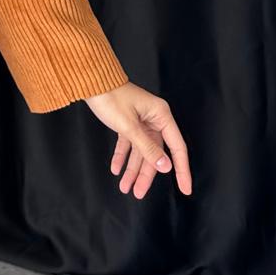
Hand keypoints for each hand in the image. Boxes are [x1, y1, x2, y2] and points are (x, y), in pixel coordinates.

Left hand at [83, 82, 192, 198]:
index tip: (185, 188)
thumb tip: (165, 166)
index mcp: (161, 115)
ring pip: (140, 151)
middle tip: (139, 193)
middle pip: (155, 153)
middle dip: (146, 174)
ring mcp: (141, 121)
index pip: (177, 148)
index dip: (181, 170)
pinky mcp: (127, 122)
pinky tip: (116, 169)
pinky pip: (128, 144)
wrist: (90, 81)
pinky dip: (122, 156)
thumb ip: (147, 148)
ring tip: (125, 187)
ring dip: (132, 169)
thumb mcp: (129, 126)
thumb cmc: (110, 96)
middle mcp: (154, 119)